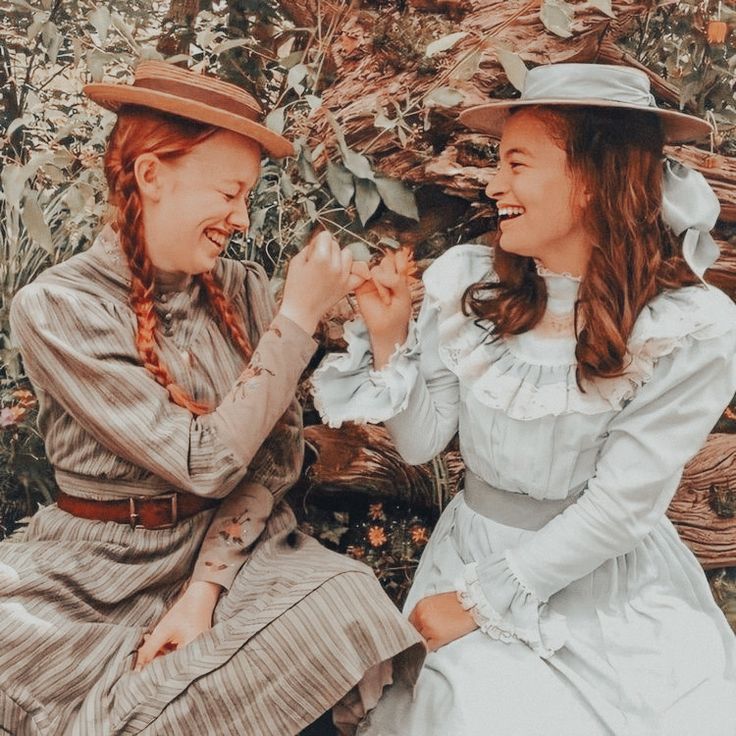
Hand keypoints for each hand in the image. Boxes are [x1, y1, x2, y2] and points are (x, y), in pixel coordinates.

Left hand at [134, 580, 221, 669]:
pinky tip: (159, 641)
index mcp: (192, 657)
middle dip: (153, 660)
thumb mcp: (163, 631)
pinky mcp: (192, 649)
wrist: (201, 596)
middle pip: (168, 668)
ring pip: (171, 661)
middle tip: (142, 649)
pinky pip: (176, 655)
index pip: (165, 672)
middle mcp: (196, 659)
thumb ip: (148, 651)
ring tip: (151, 639)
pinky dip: (166, 650)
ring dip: (159, 654)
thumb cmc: (185, 611)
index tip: (137, 667)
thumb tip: (136, 670)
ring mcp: (194, 654)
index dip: (150, 670)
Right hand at [279, 230, 362, 334]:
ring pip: (347, 254)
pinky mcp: (347, 286)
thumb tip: (318, 241)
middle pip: (336, 245)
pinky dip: (353, 270)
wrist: (301, 312)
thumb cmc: (295, 289)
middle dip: (327, 248)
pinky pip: (358, 272)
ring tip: (329, 266)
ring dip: (339, 257)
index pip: (326, 236)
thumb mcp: (296, 262)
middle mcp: (335, 266)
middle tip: (317, 260)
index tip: (313, 249)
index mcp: (321, 258)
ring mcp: (343, 277)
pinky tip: (344, 272)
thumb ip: (309, 248)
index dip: (318, 241)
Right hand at [355, 248, 413, 367]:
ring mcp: (372, 280)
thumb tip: (380, 274)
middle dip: (390, 277)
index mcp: (398, 276)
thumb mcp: (404, 295)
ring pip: (375, 269)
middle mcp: (385, 276)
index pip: (398, 258)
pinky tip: (369, 284)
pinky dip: (364, 274)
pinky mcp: (360, 285)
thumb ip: (396, 280)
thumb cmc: (398, 313)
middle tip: (392, 293)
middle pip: (386, 262)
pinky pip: (359, 271)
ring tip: (385, 298)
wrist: (387, 328)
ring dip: (381, 283)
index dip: (399, 262)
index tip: (401, 275)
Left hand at [408, 592, 477, 651]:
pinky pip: (428, 648)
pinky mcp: (437, 637)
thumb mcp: (434, 603)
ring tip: (435, 638)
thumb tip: (418, 626)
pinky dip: (431, 648)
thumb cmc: (457, 603)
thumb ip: (423, 613)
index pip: (409, 623)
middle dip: (418, 635)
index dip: (414, 629)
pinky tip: (437, 644)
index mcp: (419, 606)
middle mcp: (421, 616)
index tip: (417, 633)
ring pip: (419, 641)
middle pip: (413, 632)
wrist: (472, 604)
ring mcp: (428, 627)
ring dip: (425, 642)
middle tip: (428, 636)